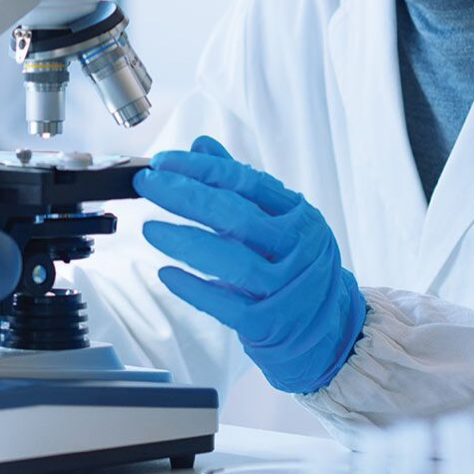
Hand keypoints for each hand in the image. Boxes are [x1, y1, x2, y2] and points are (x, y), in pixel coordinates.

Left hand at [134, 135, 365, 393]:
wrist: (324, 328)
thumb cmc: (290, 267)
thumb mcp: (273, 220)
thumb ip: (236, 183)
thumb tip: (200, 145)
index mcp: (297, 214)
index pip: (245, 182)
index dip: (201, 169)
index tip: (163, 162)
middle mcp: (299, 248)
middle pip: (237, 217)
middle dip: (187, 197)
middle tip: (149, 185)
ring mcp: (289, 287)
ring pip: (235, 262)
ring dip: (187, 242)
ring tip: (150, 229)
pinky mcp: (272, 323)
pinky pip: (228, 306)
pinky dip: (195, 289)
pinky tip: (167, 274)